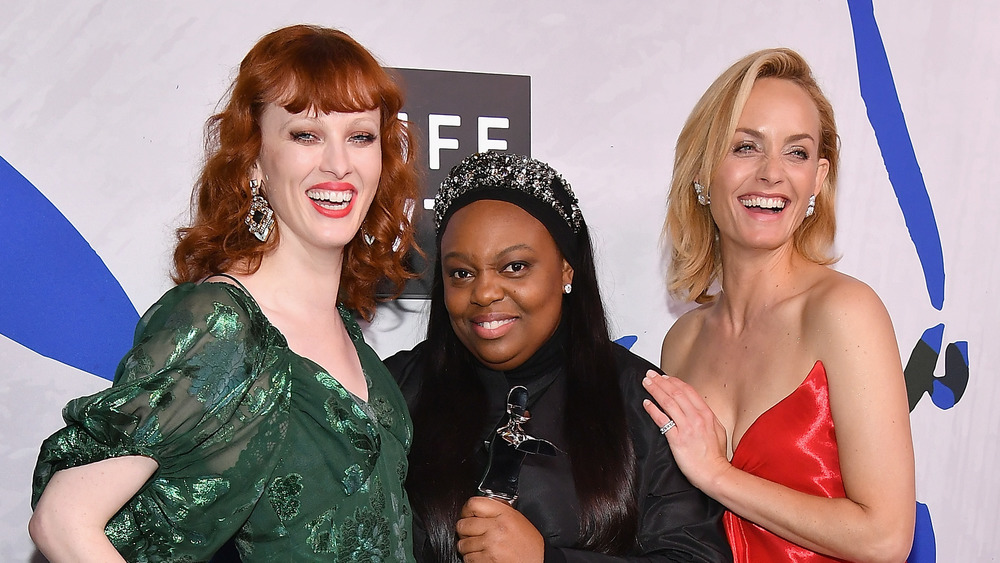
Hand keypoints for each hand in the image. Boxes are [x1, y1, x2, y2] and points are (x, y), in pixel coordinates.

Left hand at [455, 496, 543, 562]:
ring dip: (467, 547)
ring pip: (462, 544)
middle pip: (463, 525)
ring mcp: (491, 545)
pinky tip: (482, 556)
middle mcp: (496, 528)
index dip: (466, 510)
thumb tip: (478, 510)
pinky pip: (468, 559)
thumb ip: (498, 511)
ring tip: (479, 547)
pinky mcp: (488, 561)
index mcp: (505, 514)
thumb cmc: (530, 544)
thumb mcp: (518, 519)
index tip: (467, 515)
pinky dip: (472, 559)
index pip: (473, 504)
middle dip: (464, 531)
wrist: (540, 561)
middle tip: (470, 534)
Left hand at [642, 370, 730, 491]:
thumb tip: (698, 408)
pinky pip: (662, 420)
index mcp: (706, 414)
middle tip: (650, 375)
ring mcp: (686, 427)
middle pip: (676, 393)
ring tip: (645, 383)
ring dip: (655, 390)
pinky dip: (653, 409)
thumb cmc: (715, 456)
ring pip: (668, 402)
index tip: (664, 377)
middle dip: (661, 381)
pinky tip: (646, 403)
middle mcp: (696, 417)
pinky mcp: (677, 439)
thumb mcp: (717, 430)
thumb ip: (707, 417)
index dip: (674, 381)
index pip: (688, 391)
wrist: (714, 473)